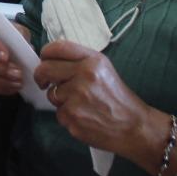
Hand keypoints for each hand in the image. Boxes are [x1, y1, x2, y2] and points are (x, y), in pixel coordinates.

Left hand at [34, 40, 157, 154]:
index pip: (57, 48)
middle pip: (45, 69)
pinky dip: (68, 117)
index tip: (44, 60)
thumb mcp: (104, 69)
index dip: (46, 53)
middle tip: (44, 82)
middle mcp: (84, 76)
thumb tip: (51, 60)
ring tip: (80, 104)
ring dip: (60, 100)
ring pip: (51, 94)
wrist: (134, 127)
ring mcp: (77, 98)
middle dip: (41, 77)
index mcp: (92, 61)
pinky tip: (84, 117)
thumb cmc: (118, 98)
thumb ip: (79, 61)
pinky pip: (59, 114)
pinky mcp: (73, 117)